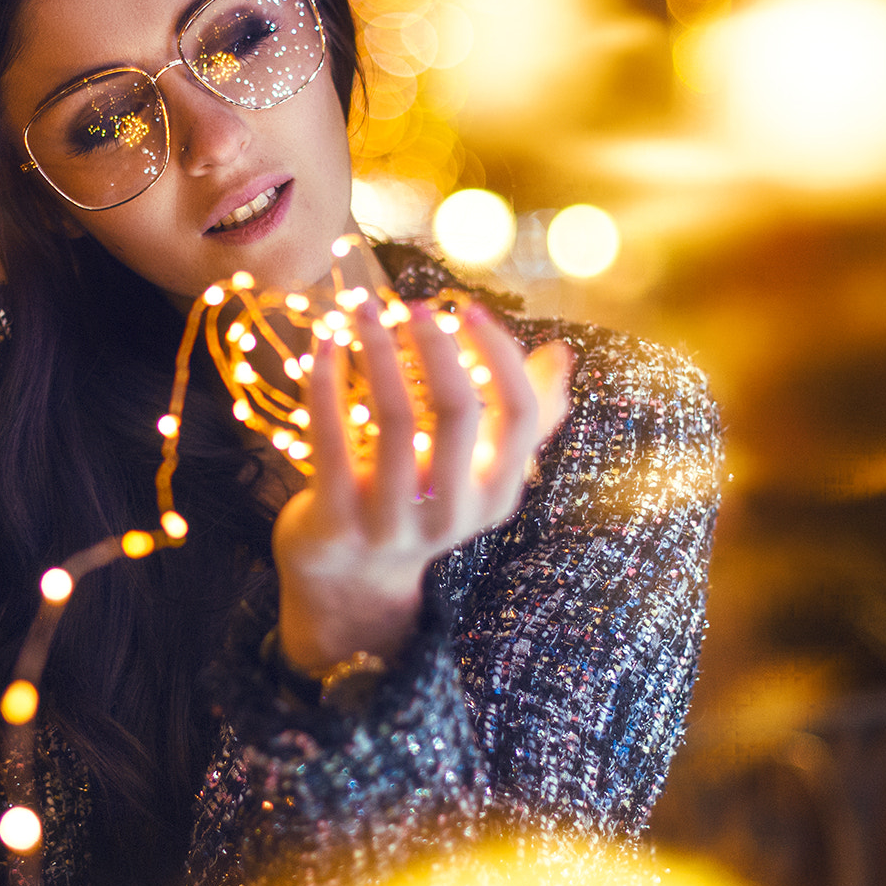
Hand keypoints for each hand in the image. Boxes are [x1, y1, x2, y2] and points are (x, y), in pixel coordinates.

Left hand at [270, 289, 573, 680]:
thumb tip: (561, 354)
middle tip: (412, 306)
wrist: (348, 579)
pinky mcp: (335, 521)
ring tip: (363, 311)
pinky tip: (323, 344)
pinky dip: (326, 383)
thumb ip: (523, 420)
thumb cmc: (420, 503)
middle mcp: (451, 514)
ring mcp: (392, 522)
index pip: (519, 415)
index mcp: (496, 496)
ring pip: (394, 419)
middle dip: (436, 346)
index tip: (466, 309)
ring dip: (378, 351)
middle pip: (459, 411)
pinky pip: (331, 439)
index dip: (499, 354)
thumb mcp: (476, 472)